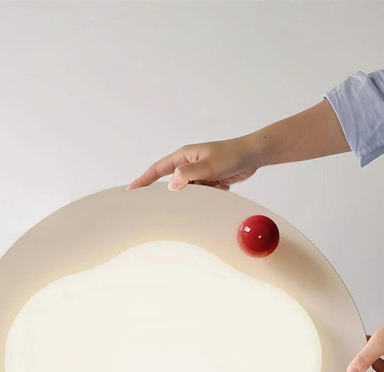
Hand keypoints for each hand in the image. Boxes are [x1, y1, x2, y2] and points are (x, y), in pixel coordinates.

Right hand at [126, 137, 258, 190]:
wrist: (253, 155)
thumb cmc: (231, 155)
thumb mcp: (208, 166)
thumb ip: (188, 175)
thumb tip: (172, 186)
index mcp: (184, 156)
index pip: (157, 169)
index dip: (143, 180)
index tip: (131, 190)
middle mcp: (189, 164)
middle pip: (173, 183)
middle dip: (177, 193)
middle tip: (173, 204)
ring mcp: (199, 173)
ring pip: (190, 191)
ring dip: (202, 192)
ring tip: (215, 183)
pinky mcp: (209, 181)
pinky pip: (204, 193)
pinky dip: (212, 193)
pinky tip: (223, 183)